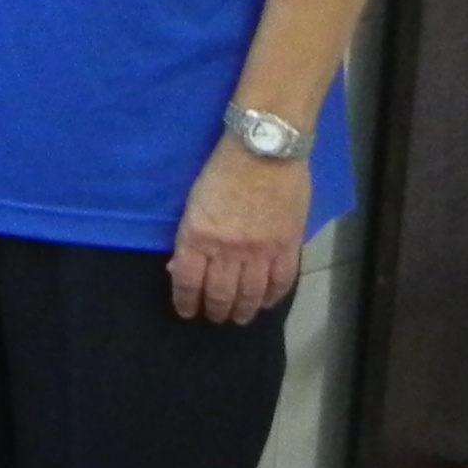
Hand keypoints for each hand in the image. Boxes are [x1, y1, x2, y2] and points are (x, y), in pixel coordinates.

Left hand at [170, 142, 308, 323]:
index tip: (187, 311)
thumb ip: (188, 238)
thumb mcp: (192, 203)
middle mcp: (227, 250)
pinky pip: (281, 281)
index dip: (186, 301)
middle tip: (215, 318)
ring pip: (250, 294)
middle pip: (220, 293)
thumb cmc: (221, 170)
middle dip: (216, 310)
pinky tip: (266, 303)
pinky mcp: (288, 245)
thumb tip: (179, 267)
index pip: (187, 282)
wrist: (264, 150)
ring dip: (243, 310)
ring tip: (238, 318)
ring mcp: (260, 250)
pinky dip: (273, 297)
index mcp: (197, 237)